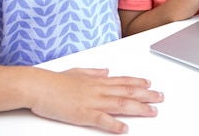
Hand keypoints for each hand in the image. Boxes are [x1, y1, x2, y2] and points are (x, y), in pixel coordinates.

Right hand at [30, 68, 163, 133]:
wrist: (38, 86)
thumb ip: (92, 71)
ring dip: (139, 108)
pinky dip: (115, 125)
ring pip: (121, 104)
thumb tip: (105, 70)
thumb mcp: (76, 71)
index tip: (150, 84)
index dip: (138, 82)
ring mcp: (92, 101)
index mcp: (96, 80)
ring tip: (152, 111)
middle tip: (160, 97)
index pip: (122, 81)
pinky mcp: (83, 114)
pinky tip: (125, 129)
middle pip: (127, 92)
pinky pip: (103, 120)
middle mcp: (97, 89)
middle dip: (146, 95)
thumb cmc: (53, 80)